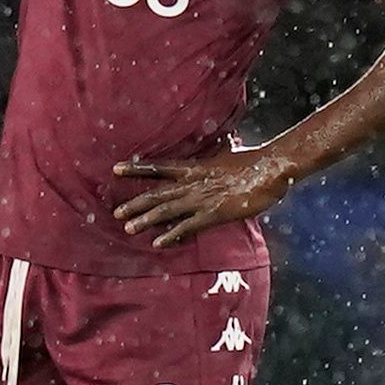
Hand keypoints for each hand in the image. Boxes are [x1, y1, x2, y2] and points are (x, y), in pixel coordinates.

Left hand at [112, 145, 296, 247]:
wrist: (269, 167)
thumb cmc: (252, 160)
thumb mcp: (227, 153)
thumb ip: (216, 154)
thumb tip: (219, 142)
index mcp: (194, 167)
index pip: (157, 166)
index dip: (135, 168)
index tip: (115, 169)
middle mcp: (192, 183)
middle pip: (157, 193)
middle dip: (135, 203)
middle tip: (115, 212)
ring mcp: (202, 198)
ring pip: (166, 210)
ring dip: (146, 220)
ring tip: (128, 227)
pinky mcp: (214, 213)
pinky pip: (188, 226)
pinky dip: (172, 235)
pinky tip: (158, 243)